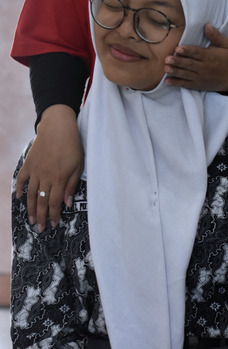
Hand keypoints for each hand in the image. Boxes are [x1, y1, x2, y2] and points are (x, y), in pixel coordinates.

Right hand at [16, 105, 83, 230]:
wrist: (58, 127)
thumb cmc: (72, 146)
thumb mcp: (79, 165)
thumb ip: (72, 185)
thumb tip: (66, 203)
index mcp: (60, 178)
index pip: (55, 202)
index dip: (53, 215)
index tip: (53, 224)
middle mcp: (45, 176)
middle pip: (42, 201)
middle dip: (41, 217)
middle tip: (40, 229)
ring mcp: (35, 170)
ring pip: (31, 194)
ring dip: (30, 208)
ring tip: (31, 220)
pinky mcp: (28, 163)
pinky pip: (21, 179)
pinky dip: (19, 189)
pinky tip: (20, 198)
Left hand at [164, 23, 227, 91]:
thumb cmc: (226, 58)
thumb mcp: (225, 45)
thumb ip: (215, 35)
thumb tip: (207, 25)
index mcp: (209, 56)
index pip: (197, 53)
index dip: (187, 51)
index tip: (178, 49)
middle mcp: (204, 67)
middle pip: (189, 64)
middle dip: (178, 62)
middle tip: (167, 59)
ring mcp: (200, 77)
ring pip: (186, 74)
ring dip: (175, 72)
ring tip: (166, 69)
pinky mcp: (197, 84)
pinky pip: (186, 84)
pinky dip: (176, 83)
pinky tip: (167, 81)